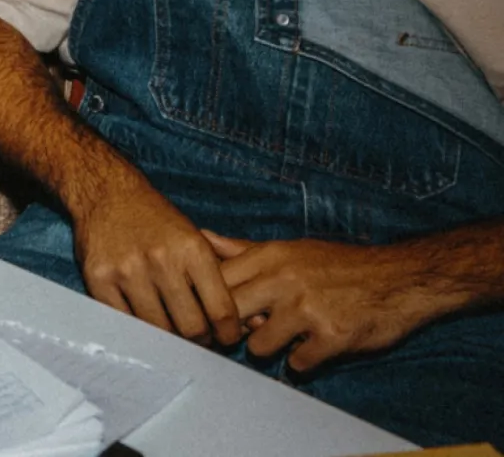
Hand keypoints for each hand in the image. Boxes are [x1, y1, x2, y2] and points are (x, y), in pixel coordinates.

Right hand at [69, 173, 240, 345]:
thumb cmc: (155, 219)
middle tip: (198, 338)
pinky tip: (144, 321)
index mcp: (192, 250)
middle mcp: (161, 260)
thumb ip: (210, 277)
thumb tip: (229, 323)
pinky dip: (137, 327)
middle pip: (191, 327)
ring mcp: (127, 270)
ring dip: (168, 337)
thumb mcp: (193, 237)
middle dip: (199, 339)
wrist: (107, 192)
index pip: (221, 310)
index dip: (227, 333)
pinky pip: (125, 321)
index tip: (225, 338)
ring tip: (171, 331)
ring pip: (158, 329)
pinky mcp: (98, 278)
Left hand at [207, 232, 438, 371]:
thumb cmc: (338, 265)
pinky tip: (317, 345)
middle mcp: (284, 281)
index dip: (212, 302)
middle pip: (229, 315)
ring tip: (290, 335)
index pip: (216, 283)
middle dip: (234, 329)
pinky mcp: (332, 338)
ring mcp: (307, 310)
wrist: (401, 279)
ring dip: (272, 348)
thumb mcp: (289, 249)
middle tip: (251, 330)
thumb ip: (242, 249)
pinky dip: (305, 360)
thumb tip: (200, 237)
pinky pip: (297, 363)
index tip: (220, 312)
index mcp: (270, 257)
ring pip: (259, 346)